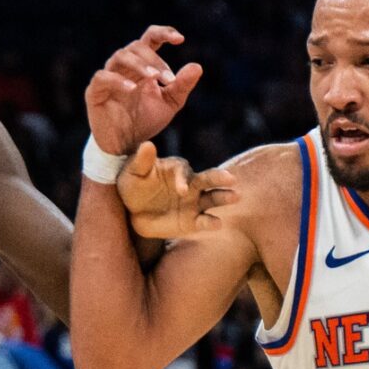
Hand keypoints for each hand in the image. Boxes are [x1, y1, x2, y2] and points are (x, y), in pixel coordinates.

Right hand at [86, 25, 205, 157]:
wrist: (126, 144)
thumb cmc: (146, 120)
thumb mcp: (170, 103)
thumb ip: (182, 85)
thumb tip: (197, 66)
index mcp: (142, 64)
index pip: (150, 39)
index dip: (164, 33)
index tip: (180, 39)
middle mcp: (124, 66)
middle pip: (137, 46)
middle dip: (155, 60)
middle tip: (168, 78)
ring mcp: (108, 76)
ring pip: (120, 56)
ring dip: (139, 65)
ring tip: (153, 78)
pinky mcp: (95, 92)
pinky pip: (103, 77)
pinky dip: (118, 80)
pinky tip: (132, 88)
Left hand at [117, 141, 237, 242]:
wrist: (132, 213)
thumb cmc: (133, 187)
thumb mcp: (133, 173)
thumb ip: (142, 161)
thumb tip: (148, 145)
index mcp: (178, 170)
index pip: (185, 172)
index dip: (183, 180)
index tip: (182, 190)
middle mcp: (191, 185)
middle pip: (208, 179)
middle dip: (219, 178)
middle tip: (231, 178)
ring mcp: (194, 203)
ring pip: (212, 199)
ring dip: (223, 197)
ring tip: (235, 196)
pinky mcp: (192, 222)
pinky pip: (204, 221)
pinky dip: (211, 222)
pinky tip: (218, 223)